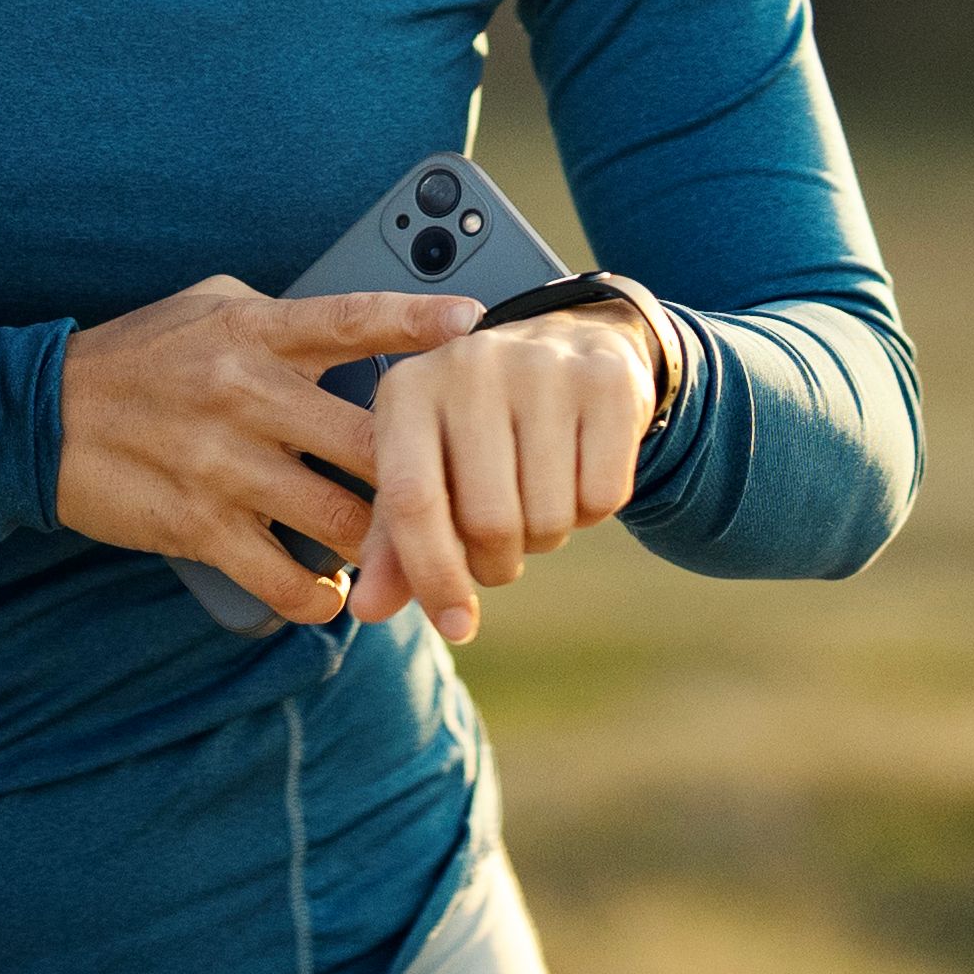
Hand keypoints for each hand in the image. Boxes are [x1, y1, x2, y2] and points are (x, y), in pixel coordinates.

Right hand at [57, 280, 478, 626]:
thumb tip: (366, 333)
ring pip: (344, 522)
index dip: (416, 319)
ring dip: (385, 549)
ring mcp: (225, 466)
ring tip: (408, 559)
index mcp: (255, 331)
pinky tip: (331, 595)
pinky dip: (321, 597)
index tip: (476, 323)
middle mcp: (246, 394)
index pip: (351, 320)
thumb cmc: (139, 354)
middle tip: (469, 504)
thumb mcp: (211, 307)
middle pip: (375, 444)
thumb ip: (285, 319)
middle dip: (431, 481)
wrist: (38, 416)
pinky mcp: (200, 527)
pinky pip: (286, 580)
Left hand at [351, 307, 657, 645]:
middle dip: (499, 563)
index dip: (433, 576)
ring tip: (536, 498)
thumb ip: (393, 544)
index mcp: (408, 389)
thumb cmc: (475, 431)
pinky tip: (578, 472)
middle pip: (488, 521)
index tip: (455, 626)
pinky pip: (603, 497)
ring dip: (546, 537)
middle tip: (502, 543)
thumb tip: (367, 609)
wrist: (563, 347)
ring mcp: (542, 366)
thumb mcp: (426, 470)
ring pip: (549, 517)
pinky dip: (592, 512)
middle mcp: (470, 365)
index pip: (411, 501)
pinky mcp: (606, 380)